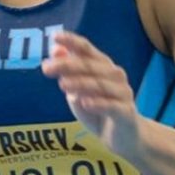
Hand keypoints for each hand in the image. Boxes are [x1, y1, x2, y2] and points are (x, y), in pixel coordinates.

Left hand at [41, 31, 141, 157]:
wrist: (124, 137)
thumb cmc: (98, 109)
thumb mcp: (78, 89)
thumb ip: (68, 70)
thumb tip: (56, 50)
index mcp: (103, 65)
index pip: (86, 48)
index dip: (72, 41)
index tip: (55, 37)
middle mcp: (115, 75)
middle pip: (90, 65)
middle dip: (67, 65)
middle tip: (47, 68)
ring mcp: (123, 93)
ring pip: (100, 84)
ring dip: (80, 83)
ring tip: (62, 84)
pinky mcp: (127, 112)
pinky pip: (112, 106)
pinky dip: (98, 103)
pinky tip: (84, 103)